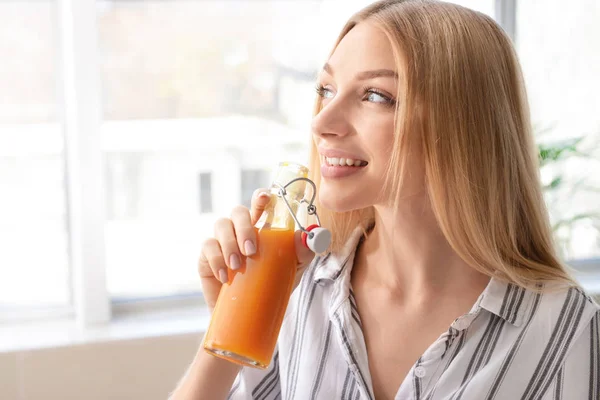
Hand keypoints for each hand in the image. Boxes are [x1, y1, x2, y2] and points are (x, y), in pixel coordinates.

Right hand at [198, 188, 314, 310]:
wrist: (250, 312)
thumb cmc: (270, 284)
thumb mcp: (293, 269)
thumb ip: (303, 253)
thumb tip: (305, 237)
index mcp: (261, 227)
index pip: (259, 204)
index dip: (261, 196)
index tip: (265, 197)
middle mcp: (240, 229)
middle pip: (238, 212)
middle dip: (244, 228)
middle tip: (251, 250)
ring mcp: (222, 240)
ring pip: (221, 225)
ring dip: (229, 243)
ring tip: (238, 265)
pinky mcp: (207, 256)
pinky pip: (207, 247)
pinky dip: (216, 259)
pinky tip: (225, 275)